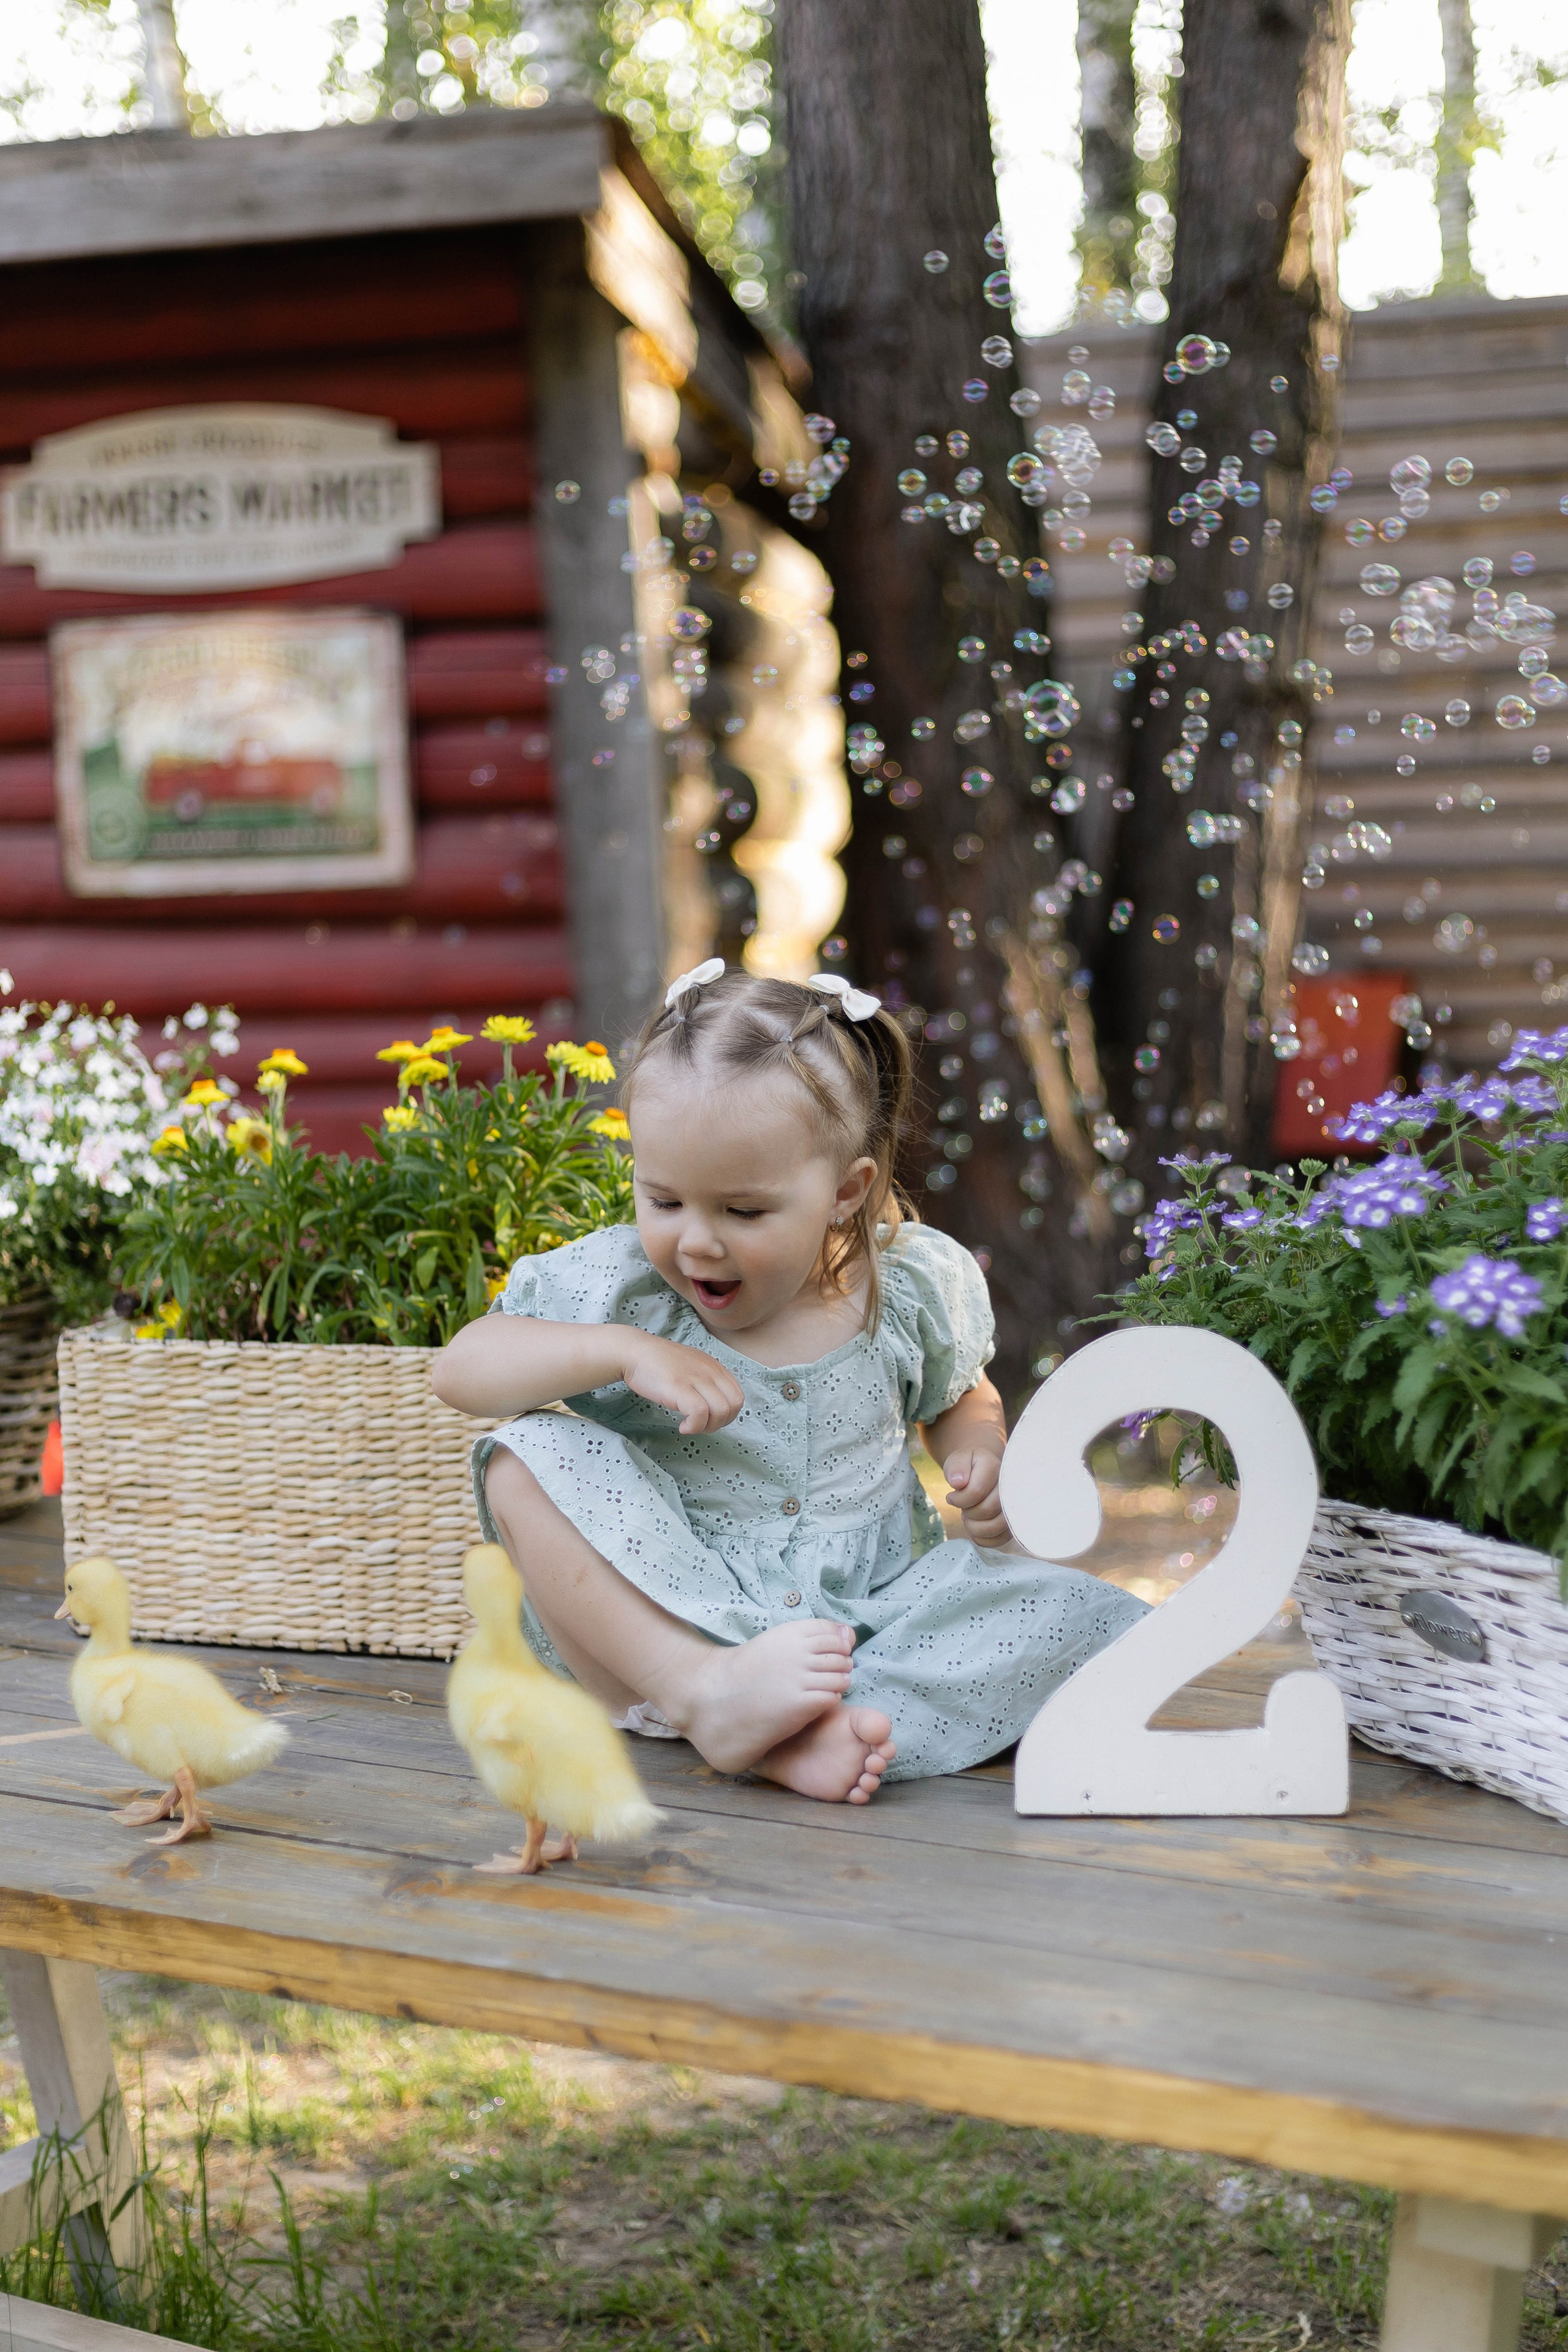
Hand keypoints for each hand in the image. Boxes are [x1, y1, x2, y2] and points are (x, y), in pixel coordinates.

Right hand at [623, 1333, 745, 1434]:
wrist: (635, 1352)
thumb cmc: (659, 1363)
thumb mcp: (691, 1367)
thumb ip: (705, 1381)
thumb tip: (713, 1406)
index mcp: (714, 1367)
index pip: (738, 1395)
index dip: (728, 1414)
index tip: (708, 1419)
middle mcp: (709, 1371)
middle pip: (734, 1404)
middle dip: (721, 1422)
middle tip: (700, 1425)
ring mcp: (695, 1378)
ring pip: (721, 1411)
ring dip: (707, 1427)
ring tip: (690, 1426)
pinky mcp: (679, 1387)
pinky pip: (699, 1413)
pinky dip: (694, 1426)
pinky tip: (682, 1427)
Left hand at [944, 1448, 1010, 1546]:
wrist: (981, 1474)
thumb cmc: (968, 1468)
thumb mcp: (957, 1460)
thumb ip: (956, 1467)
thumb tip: (958, 1482)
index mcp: (995, 1467)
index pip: (976, 1491)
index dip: (959, 1499)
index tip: (951, 1497)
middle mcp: (1010, 1486)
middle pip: (987, 1510)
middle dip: (968, 1512)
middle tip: (963, 1507)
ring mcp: (1015, 1506)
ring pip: (996, 1527)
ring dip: (974, 1527)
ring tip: (969, 1517)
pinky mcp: (1013, 1523)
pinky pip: (999, 1539)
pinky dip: (982, 1538)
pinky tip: (975, 1527)